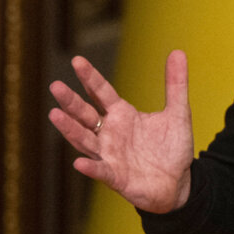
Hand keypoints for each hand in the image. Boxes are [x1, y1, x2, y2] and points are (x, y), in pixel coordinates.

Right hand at [48, 50, 194, 212]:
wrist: (178, 181)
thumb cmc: (172, 148)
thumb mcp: (178, 112)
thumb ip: (176, 84)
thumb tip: (178, 51)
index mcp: (122, 115)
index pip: (101, 92)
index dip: (90, 77)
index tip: (77, 60)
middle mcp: (110, 133)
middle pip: (86, 114)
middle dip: (71, 101)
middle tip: (55, 85)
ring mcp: (110, 155)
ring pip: (85, 140)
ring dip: (70, 129)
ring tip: (54, 114)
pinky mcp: (116, 177)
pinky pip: (101, 171)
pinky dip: (91, 167)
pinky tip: (79, 162)